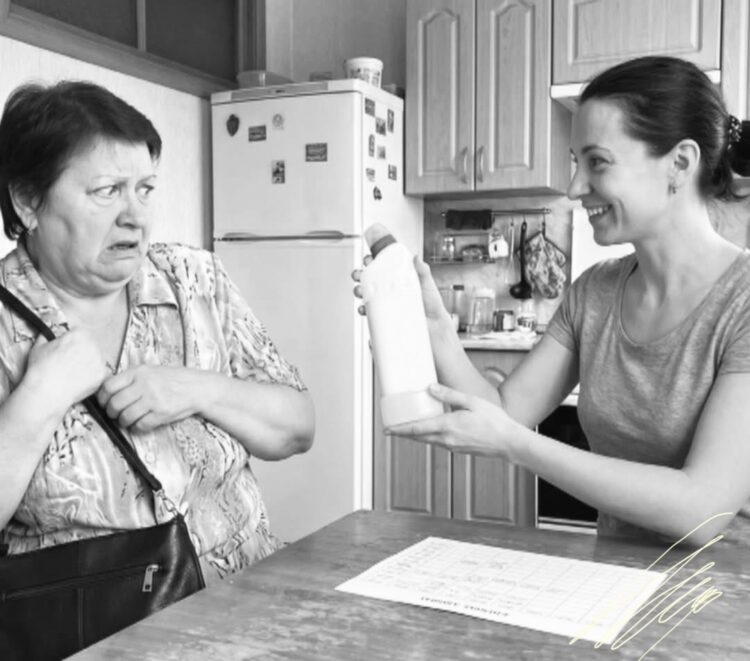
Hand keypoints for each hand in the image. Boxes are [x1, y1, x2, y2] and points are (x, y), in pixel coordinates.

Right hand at [23, 329, 108, 411]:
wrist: (47, 391)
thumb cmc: (41, 369)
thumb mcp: (40, 345)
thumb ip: (49, 335)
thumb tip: (51, 331)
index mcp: (80, 334)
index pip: (80, 333)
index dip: (73, 342)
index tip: (68, 349)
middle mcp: (93, 344)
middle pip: (91, 345)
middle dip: (82, 352)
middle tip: (70, 363)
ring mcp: (100, 360)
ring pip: (96, 358)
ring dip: (88, 363)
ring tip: (73, 372)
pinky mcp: (102, 374)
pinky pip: (99, 373)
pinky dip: (91, 376)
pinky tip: (79, 380)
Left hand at [97, 365, 202, 431]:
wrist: (197, 388)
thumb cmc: (173, 380)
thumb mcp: (151, 371)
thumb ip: (131, 379)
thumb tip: (108, 393)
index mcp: (139, 372)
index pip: (109, 386)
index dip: (102, 398)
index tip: (104, 402)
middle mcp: (145, 384)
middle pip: (115, 403)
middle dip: (111, 412)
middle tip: (115, 414)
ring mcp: (153, 399)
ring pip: (125, 416)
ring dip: (123, 421)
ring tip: (128, 419)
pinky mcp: (161, 413)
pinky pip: (140, 425)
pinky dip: (137, 427)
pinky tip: (141, 422)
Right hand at [352, 253, 450, 327]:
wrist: (434, 327)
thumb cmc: (432, 305)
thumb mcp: (427, 284)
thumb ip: (423, 271)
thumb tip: (416, 258)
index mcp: (397, 279)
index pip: (380, 268)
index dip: (371, 262)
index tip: (367, 260)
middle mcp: (389, 291)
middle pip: (369, 280)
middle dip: (359, 276)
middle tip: (358, 275)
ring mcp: (386, 304)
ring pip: (366, 295)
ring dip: (359, 292)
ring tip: (360, 292)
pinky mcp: (385, 318)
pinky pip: (370, 314)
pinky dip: (363, 311)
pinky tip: (364, 310)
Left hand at [387, 383, 520, 456]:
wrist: (509, 442)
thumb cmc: (494, 421)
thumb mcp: (471, 402)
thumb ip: (449, 395)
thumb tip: (430, 388)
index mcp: (448, 426)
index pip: (416, 429)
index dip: (400, 430)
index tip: (387, 430)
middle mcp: (447, 439)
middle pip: (419, 437)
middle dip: (404, 434)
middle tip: (392, 429)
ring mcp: (453, 446)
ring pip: (428, 441)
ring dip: (417, 435)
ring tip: (408, 428)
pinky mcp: (459, 449)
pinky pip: (439, 442)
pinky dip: (430, 437)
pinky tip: (432, 429)